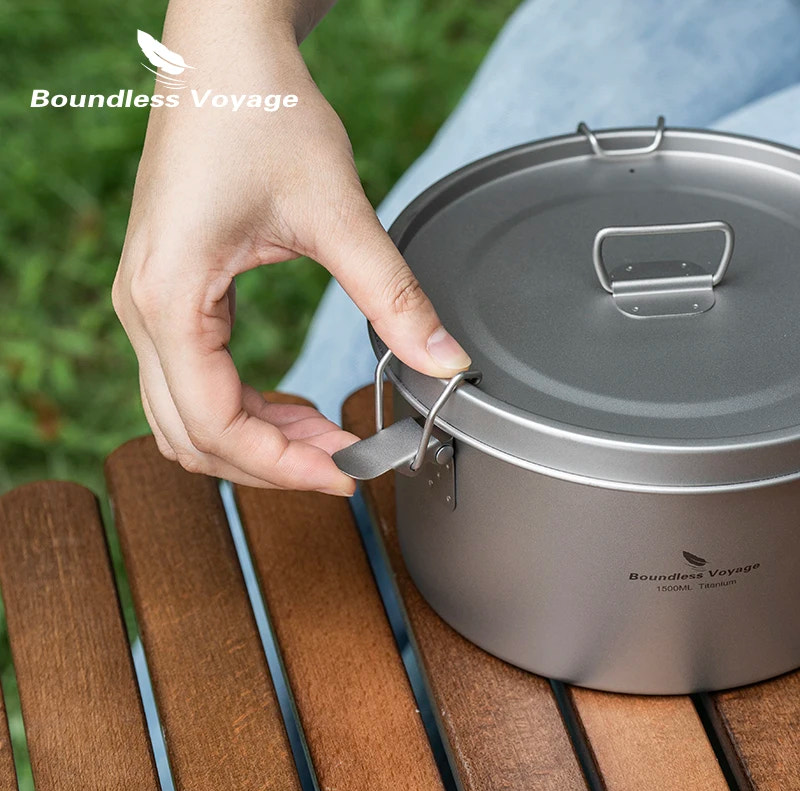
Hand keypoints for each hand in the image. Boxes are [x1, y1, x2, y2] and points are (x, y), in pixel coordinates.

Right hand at [112, 12, 469, 493]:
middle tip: (343, 462)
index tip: (347, 474)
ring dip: (255, 440)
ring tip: (325, 436)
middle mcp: (143, 311)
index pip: (217, 425)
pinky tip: (291, 404)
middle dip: (271, 462)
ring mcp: (148, 304)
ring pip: (186, 417)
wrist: (225, 52)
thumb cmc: (263, 112)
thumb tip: (446, 362)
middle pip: (192, 436)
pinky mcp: (168, 294)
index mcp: (170, 299)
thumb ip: (394, 297)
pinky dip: (243, 408)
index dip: (285, 465)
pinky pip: (192, 381)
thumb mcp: (337, 213)